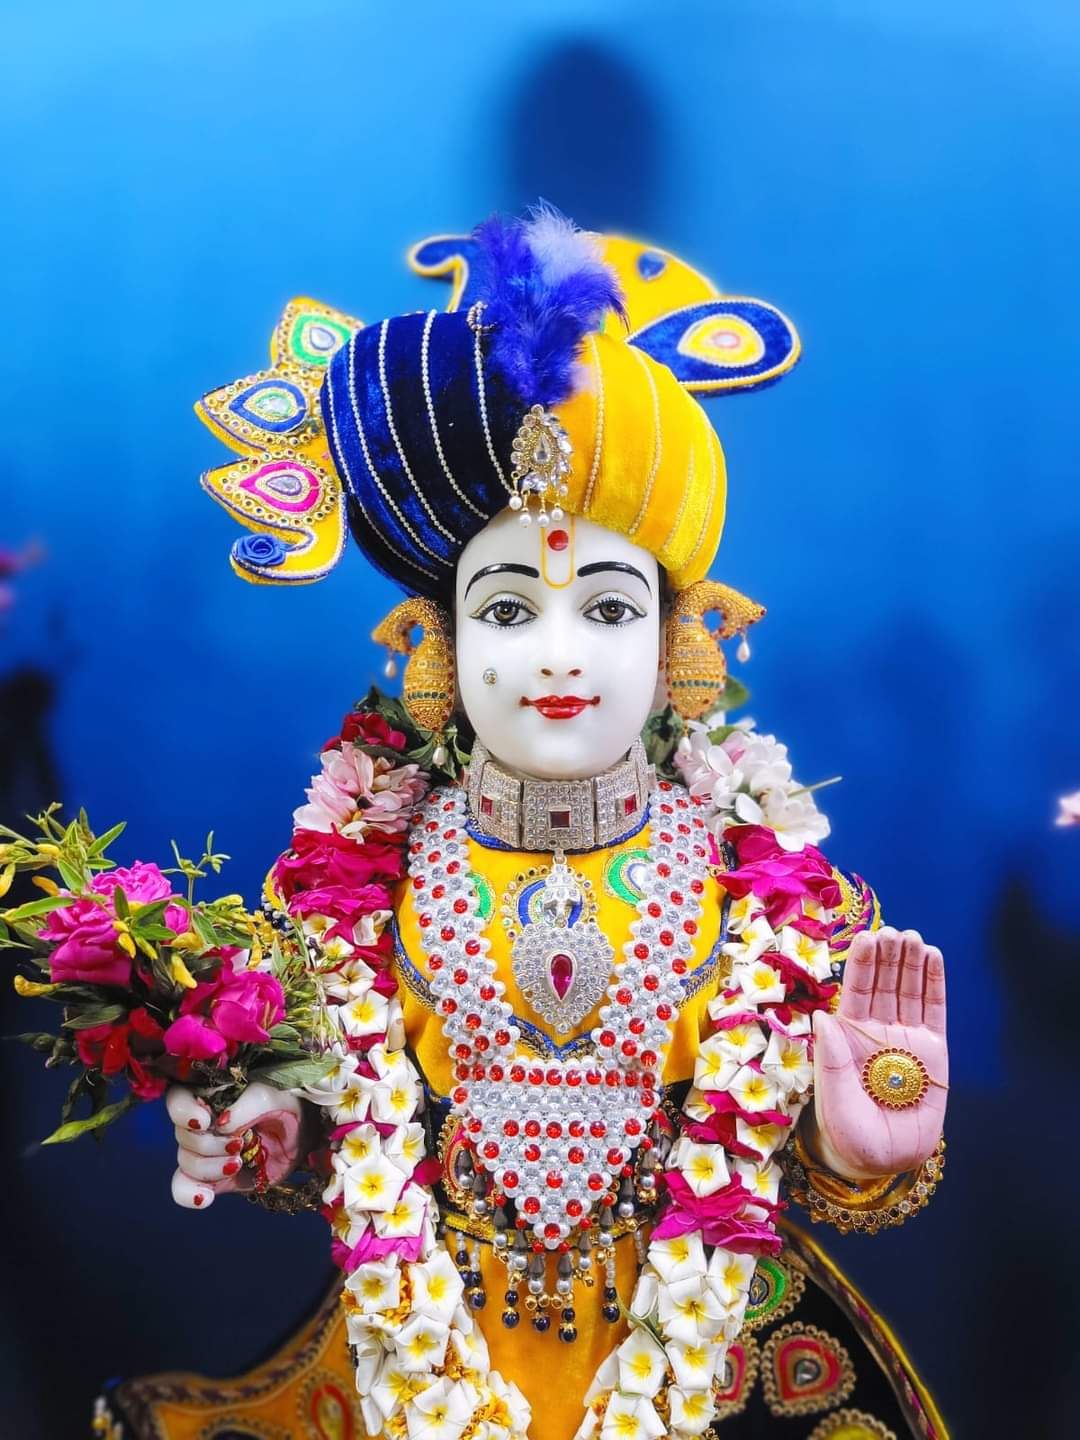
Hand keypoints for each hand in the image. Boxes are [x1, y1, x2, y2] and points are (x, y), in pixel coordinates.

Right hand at [167, 1083, 304, 1209]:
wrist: (304, 1134)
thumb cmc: (288, 1105)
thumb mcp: (275, 1096)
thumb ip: (249, 1104)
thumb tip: (221, 1122)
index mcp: (212, 1094)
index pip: (178, 1099)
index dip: (182, 1111)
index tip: (204, 1121)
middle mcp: (202, 1123)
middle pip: (183, 1135)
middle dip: (209, 1144)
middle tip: (239, 1144)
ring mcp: (206, 1152)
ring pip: (186, 1161)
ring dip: (210, 1168)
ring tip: (238, 1163)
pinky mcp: (214, 1177)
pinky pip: (185, 1187)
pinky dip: (190, 1195)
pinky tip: (205, 1197)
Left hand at [810, 927, 946, 1179]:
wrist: (882, 1161)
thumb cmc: (848, 1133)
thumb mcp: (834, 1099)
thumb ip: (831, 1060)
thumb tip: (823, 1017)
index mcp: (847, 1037)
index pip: (856, 992)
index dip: (862, 965)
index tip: (867, 937)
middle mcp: (876, 1031)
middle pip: (883, 985)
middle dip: (888, 956)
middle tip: (895, 930)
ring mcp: (906, 1039)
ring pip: (908, 991)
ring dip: (910, 963)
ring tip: (913, 937)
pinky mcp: (934, 1053)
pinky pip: (934, 1011)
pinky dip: (934, 984)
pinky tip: (933, 958)